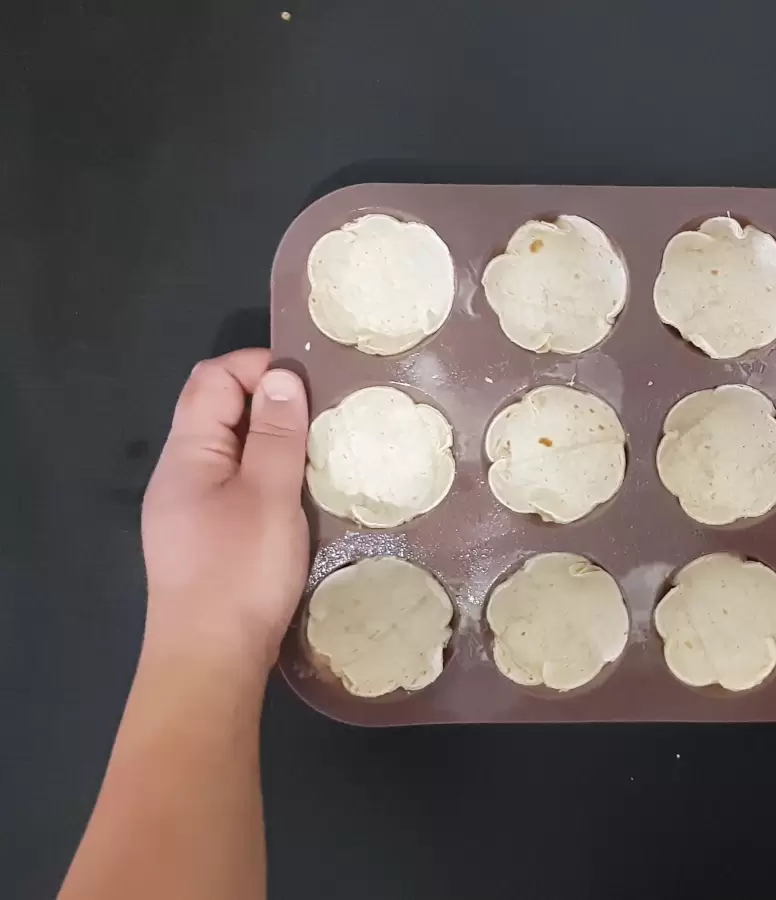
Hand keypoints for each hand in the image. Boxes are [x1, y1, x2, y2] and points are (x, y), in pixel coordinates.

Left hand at [140, 349, 309, 681]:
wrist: (209, 660)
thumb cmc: (240, 573)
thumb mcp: (268, 495)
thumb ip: (276, 433)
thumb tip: (282, 376)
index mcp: (187, 454)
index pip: (212, 379)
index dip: (259, 367)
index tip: (313, 384)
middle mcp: (180, 475)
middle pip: (219, 411)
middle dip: (272, 403)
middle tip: (327, 417)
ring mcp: (190, 509)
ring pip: (232, 452)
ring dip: (275, 444)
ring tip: (322, 454)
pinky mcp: (207, 539)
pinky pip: (237, 486)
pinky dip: (269, 478)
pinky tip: (301, 499)